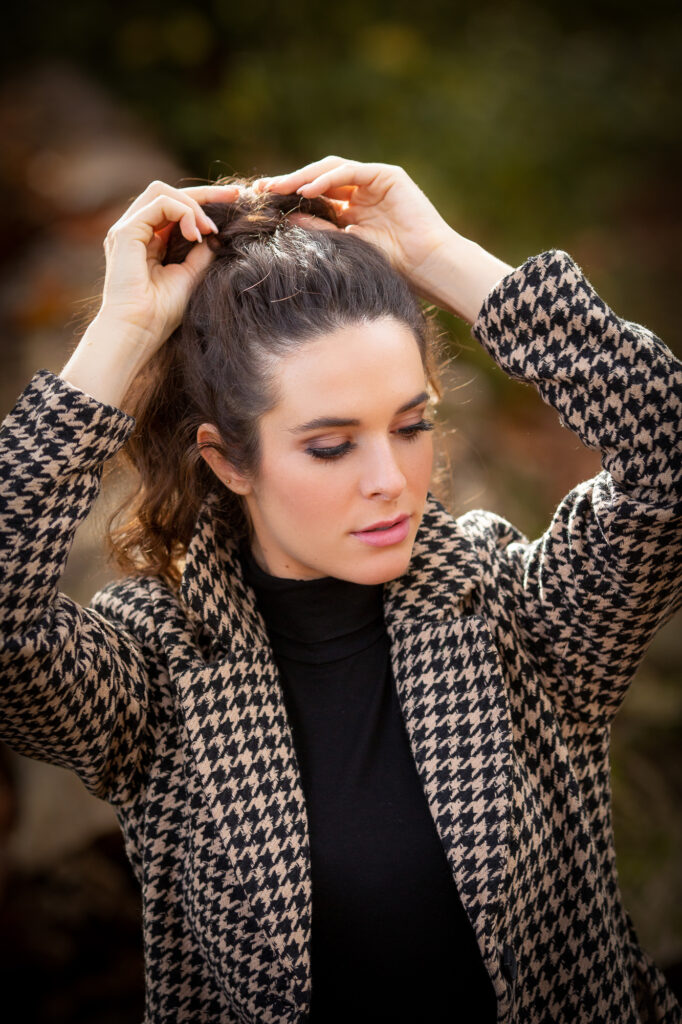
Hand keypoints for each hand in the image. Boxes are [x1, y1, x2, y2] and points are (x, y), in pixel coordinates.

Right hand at [61, 180, 238, 406]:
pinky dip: (183, 213)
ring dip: (193, 206)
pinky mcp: (125, 233)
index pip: (174, 207)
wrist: (139, 331)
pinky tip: (196, 235)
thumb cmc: (161, 313)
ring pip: (162, 192)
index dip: (205, 200)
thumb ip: (201, 253)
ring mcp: (127, 230)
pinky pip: (159, 204)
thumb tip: (215, 234)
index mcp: (147, 240)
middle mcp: (135, 231)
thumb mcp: (191, 276)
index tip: (235, 199)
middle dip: (203, 193)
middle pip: (168, 192)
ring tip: (209, 230)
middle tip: (233, 199)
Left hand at [255, 156, 455, 298]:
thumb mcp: (345, 247)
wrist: (426, 268)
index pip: (316, 196)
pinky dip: (327, 179)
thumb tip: (287, 220)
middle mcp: (362, 193)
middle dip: (290, 182)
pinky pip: (351, 172)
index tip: (262, 202)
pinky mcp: (388, 176)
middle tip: (262, 189)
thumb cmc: (391, 267)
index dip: (289, 197)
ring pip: (332, 170)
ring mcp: (375, 182)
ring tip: (279, 188)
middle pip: (319, 179)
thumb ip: (320, 231)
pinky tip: (307, 190)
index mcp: (352, 211)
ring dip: (303, 177)